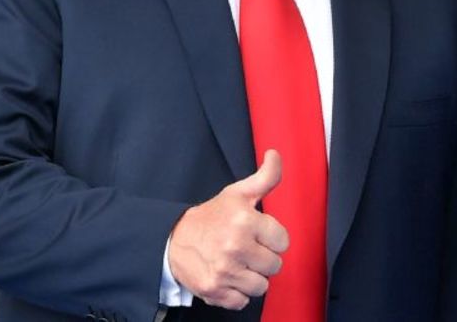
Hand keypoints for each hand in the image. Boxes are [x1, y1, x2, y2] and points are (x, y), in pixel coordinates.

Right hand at [168, 150, 288, 309]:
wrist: (173, 239)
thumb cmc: (212, 216)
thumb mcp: (238, 193)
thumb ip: (265, 177)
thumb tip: (276, 154)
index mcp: (245, 221)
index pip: (283, 241)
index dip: (273, 238)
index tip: (260, 234)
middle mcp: (236, 246)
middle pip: (274, 265)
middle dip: (264, 258)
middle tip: (248, 250)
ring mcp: (224, 271)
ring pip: (261, 285)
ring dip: (252, 277)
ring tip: (239, 264)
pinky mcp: (214, 290)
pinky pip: (242, 301)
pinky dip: (237, 293)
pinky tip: (229, 278)